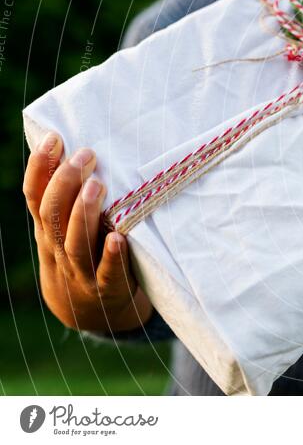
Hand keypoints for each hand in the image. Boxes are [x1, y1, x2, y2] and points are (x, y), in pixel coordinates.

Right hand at [22, 132, 152, 332]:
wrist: (89, 311)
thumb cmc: (82, 254)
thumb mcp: (66, 228)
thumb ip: (66, 197)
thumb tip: (70, 149)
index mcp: (48, 231)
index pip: (35, 197)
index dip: (41, 168)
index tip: (55, 139)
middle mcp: (59, 249)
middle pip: (54, 215)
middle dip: (66, 182)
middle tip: (86, 155)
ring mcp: (82, 271)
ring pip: (75, 243)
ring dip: (84, 214)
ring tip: (96, 186)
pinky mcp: (108, 288)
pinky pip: (107, 273)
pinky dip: (111, 256)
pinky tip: (118, 238)